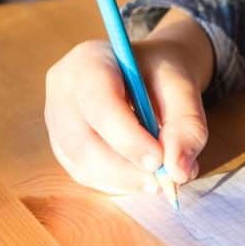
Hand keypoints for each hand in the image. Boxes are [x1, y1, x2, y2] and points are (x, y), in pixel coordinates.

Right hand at [45, 8, 213, 193]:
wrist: (146, 71)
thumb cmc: (161, 73)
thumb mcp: (183, 87)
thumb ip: (187, 125)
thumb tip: (178, 172)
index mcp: (88, 61)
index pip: (99, 104)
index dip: (128, 138)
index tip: (159, 161)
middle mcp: (62, 92)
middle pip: (84, 142)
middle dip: (127, 169)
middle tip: (166, 180)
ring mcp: (57, 122)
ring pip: (84, 166)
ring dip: (126, 181)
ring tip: (160, 178)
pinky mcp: (63, 147)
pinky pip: (86, 176)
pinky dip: (119, 184)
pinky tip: (142, 176)